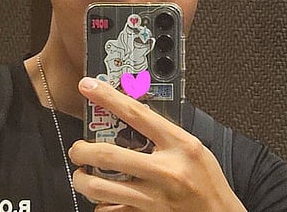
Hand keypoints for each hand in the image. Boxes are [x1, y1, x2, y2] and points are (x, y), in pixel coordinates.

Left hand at [69, 77, 246, 211]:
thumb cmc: (208, 181)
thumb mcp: (193, 146)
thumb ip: (163, 131)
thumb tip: (130, 110)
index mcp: (179, 146)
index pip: (136, 114)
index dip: (108, 97)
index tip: (88, 86)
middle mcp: (165, 172)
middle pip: (108, 155)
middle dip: (81, 149)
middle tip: (78, 148)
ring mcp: (154, 198)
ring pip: (100, 188)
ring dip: (83, 179)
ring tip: (83, 173)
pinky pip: (109, 210)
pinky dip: (100, 203)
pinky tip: (104, 196)